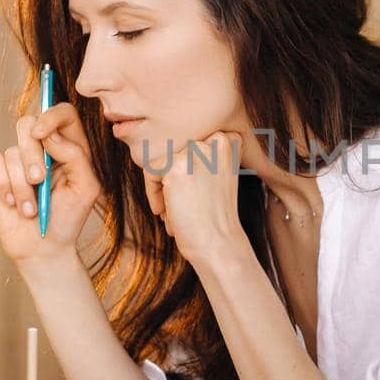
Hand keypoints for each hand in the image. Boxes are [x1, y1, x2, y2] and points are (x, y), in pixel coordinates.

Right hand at [0, 103, 100, 267]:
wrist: (44, 247)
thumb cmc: (68, 217)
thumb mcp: (86, 187)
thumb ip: (75, 156)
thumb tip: (49, 135)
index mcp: (68, 146)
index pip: (63, 114)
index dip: (51, 115)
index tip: (42, 134)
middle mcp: (42, 148)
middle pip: (28, 124)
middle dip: (32, 155)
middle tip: (39, 181)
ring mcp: (17, 160)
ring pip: (11, 152)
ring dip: (21, 185)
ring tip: (31, 208)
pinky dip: (4, 186)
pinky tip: (13, 204)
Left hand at [142, 131, 246, 267]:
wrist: (218, 242)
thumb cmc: (215, 213)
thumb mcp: (218, 173)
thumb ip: (202, 152)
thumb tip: (166, 136)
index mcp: (229, 138)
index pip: (191, 141)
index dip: (187, 167)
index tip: (192, 189)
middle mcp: (215, 139)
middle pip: (175, 150)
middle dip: (173, 179)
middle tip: (183, 204)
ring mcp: (195, 151)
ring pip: (162, 161)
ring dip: (163, 187)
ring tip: (175, 211)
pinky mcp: (175, 166)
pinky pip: (150, 172)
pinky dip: (153, 194)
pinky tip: (166, 213)